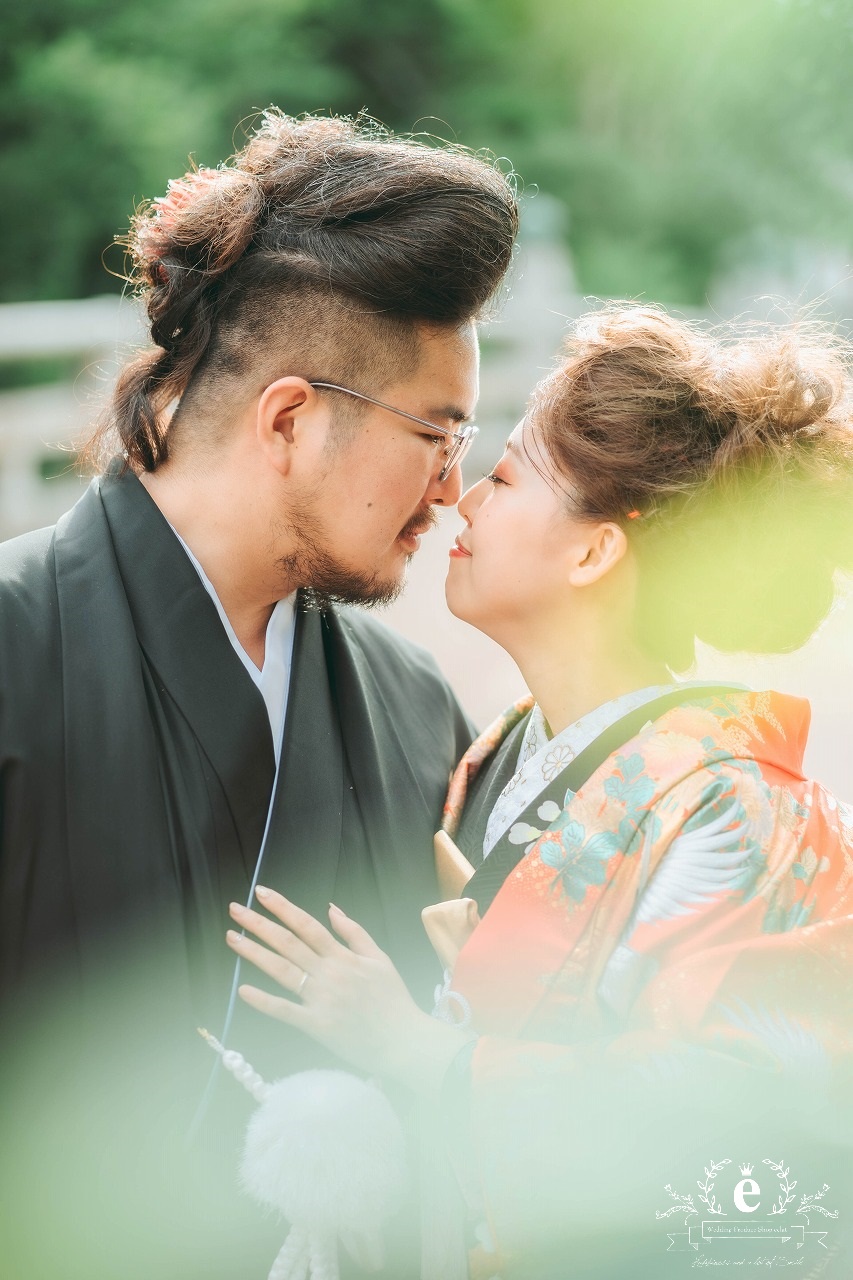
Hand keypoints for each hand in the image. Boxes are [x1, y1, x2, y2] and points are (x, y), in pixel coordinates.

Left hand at [227, 887, 472, 1091]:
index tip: (260, 892)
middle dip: (259, 924)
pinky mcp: (317, 1025)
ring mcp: (321, 999)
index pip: (306, 924)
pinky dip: (264, 1001)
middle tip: (234, 909)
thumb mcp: (380, 958)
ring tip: (231, 938)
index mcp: (343, 956)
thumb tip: (331, 908)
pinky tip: (243, 990)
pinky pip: (286, 1011)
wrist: (403, 1040)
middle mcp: (328, 973)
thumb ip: (355, 932)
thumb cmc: (392, 999)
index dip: (282, 907)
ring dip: (254, 953)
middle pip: (288, 943)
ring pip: (282, 970)